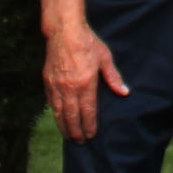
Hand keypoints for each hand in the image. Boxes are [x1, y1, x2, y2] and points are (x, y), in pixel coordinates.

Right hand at [45, 18, 125, 141]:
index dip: (90, 126)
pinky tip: (59, 119)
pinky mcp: (48, 82)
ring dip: (64, 127)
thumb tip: (124, 92)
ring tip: (69, 136)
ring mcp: (57, 86)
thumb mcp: (105, 57)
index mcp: (86, 84)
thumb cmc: (87, 42)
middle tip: (80, 142)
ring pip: (59, 114)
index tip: (91, 135)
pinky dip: (56, 114)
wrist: (64, 30)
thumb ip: (113, 77)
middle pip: (72, 118)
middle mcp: (70, 88)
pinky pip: (51, 104)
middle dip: (76, 132)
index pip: (88, 112)